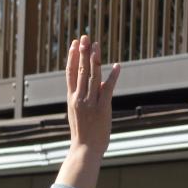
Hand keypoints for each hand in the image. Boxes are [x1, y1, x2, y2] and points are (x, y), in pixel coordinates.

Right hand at [56, 35, 117, 187]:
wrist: (84, 150)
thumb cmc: (84, 134)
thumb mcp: (82, 112)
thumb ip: (89, 95)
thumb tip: (100, 81)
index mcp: (72, 99)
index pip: (70, 74)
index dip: (72, 58)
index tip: (74, 44)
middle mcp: (78, 98)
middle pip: (80, 70)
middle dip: (82, 52)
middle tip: (84, 37)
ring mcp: (89, 102)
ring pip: (91, 76)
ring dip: (94, 59)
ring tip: (96, 44)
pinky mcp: (101, 107)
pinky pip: (107, 88)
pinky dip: (112, 77)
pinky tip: (117, 65)